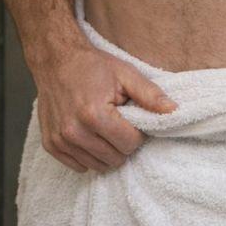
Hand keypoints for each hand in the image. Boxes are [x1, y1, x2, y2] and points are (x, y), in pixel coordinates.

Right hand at [32, 42, 176, 173]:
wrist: (56, 60)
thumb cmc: (93, 66)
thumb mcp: (126, 74)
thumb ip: (151, 95)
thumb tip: (174, 111)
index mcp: (94, 115)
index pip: (130, 144)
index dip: (136, 132)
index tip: (130, 117)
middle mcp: (74, 132)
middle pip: (114, 159)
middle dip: (122, 143)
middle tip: (117, 122)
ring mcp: (60, 140)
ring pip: (97, 166)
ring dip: (105, 151)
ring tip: (102, 127)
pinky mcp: (51, 145)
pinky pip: (78, 166)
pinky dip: (88, 155)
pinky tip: (89, 134)